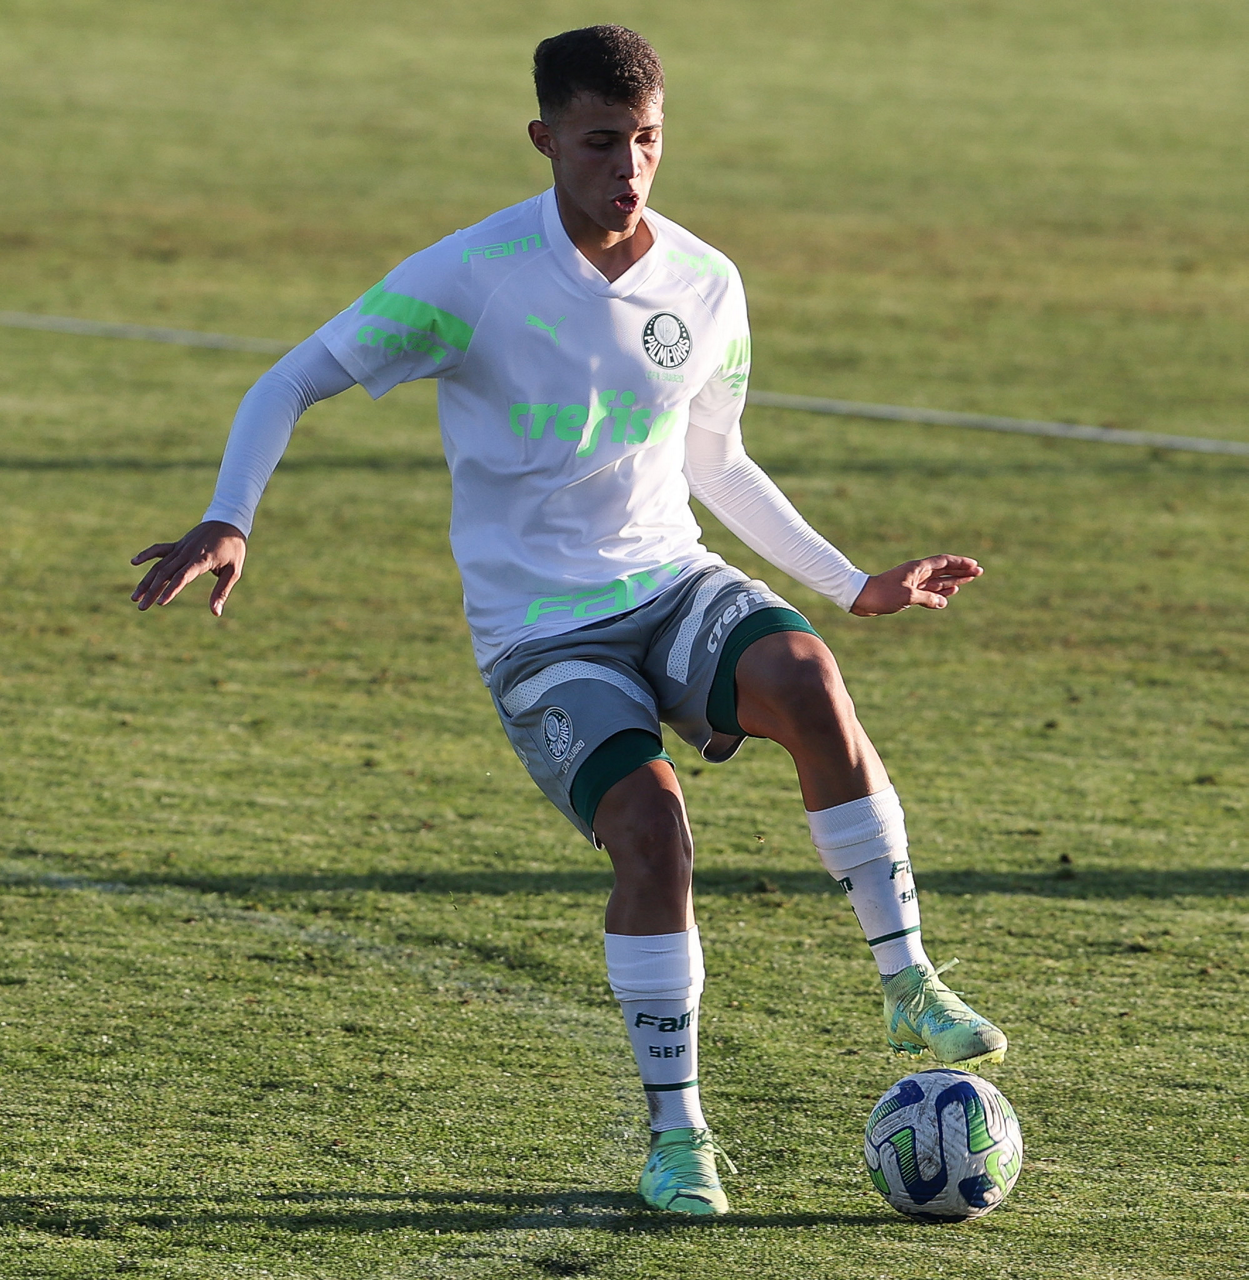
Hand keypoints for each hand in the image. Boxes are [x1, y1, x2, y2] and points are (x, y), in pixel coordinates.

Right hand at [131, 521, 247, 615]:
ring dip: (146, 581)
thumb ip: (222, 592)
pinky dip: (147, 554)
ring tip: (135, 598)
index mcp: (202, 560)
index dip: (171, 590)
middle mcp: (188, 553)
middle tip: (141, 608)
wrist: (228, 522)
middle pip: (166, 574)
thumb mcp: (233, 571)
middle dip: (152, 591)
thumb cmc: (234, 549)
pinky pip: (159, 549)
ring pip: (159, 565)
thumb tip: (216, 613)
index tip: (160, 603)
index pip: (183, 576)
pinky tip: (134, 562)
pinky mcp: (178, 544)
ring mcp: (181, 548)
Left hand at [850, 554, 981, 616]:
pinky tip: (949, 593)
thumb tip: (943, 602)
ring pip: (938, 580)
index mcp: (917, 568)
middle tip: (979, 572)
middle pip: (944, 570)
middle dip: (961, 571)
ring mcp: (912, 583)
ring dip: (953, 580)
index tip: (974, 565)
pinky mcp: (907, 593)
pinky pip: (929, 591)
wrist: (861, 598)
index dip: (960, 563)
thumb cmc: (882, 594)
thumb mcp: (907, 596)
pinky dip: (940, 592)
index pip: (943, 562)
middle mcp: (917, 573)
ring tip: (968, 580)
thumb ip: (927, 598)